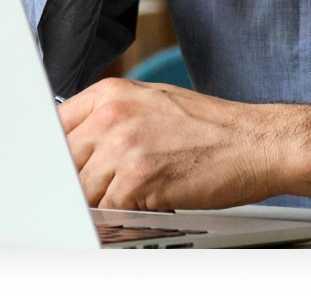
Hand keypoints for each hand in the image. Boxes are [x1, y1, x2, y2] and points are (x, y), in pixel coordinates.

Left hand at [57, 77, 310, 210]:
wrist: (257, 141)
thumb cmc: (211, 128)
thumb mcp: (152, 105)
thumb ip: (111, 120)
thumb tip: (75, 147)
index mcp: (111, 92)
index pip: (53, 127)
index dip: (54, 157)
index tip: (59, 174)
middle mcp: (111, 114)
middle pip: (62, 163)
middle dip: (76, 184)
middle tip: (105, 192)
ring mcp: (122, 145)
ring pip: (80, 191)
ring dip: (100, 204)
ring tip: (133, 198)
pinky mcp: (137, 179)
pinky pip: (105, 212)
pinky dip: (120, 218)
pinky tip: (144, 208)